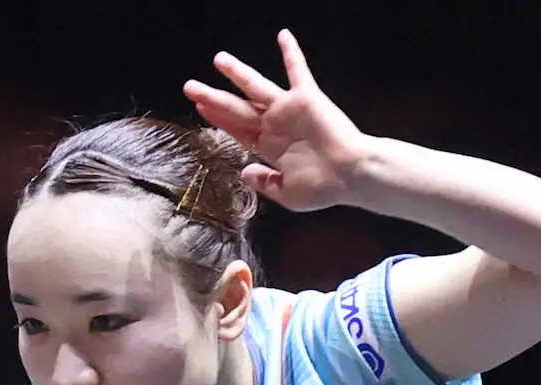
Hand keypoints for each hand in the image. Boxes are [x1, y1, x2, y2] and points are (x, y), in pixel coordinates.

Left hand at [183, 29, 371, 211]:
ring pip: (256, 86)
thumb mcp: (286, 193)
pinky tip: (283, 35)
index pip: (237, 129)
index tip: (200, 107)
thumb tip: (244, 173)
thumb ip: (264, 182)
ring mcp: (288, 110)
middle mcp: (274, 125)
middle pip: (236, 108)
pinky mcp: (307, 99)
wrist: (351, 175)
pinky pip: (297, 71)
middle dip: (212, 98)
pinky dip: (291, 53)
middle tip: (189, 87)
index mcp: (268, 147)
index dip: (218, 118)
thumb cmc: (322, 188)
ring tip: (218, 60)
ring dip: (237, 72)